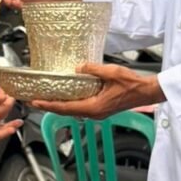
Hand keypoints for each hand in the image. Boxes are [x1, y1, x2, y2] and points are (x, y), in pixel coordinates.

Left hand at [30, 64, 164, 118]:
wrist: (147, 92)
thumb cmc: (133, 84)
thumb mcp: (111, 72)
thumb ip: (93, 69)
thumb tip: (78, 67)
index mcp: (94, 107)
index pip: (65, 108)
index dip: (48, 105)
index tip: (35, 102)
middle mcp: (94, 113)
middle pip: (65, 112)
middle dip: (48, 106)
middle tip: (33, 101)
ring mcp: (97, 112)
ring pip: (72, 111)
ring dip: (58, 106)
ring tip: (45, 100)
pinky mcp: (101, 109)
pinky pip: (80, 108)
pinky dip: (68, 105)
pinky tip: (64, 98)